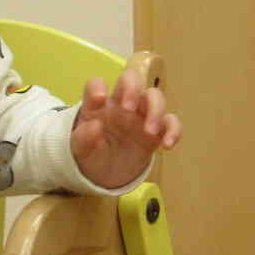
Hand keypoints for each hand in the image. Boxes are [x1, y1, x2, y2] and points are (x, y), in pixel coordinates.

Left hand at [70, 65, 180, 188]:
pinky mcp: (157, 131)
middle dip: (133, 88)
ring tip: (149, 131)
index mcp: (98, 105)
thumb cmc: (92, 155)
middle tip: (129, 108)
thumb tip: (94, 126)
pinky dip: (173, 130)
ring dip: (155, 109)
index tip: (99, 97)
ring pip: (155, 96)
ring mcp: (141, 115)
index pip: (96, 85)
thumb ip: (83, 139)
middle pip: (132, 79)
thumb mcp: (81, 151)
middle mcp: (121, 104)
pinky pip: (170, 122)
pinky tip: (166, 144)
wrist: (107, 175)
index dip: (97, 86)